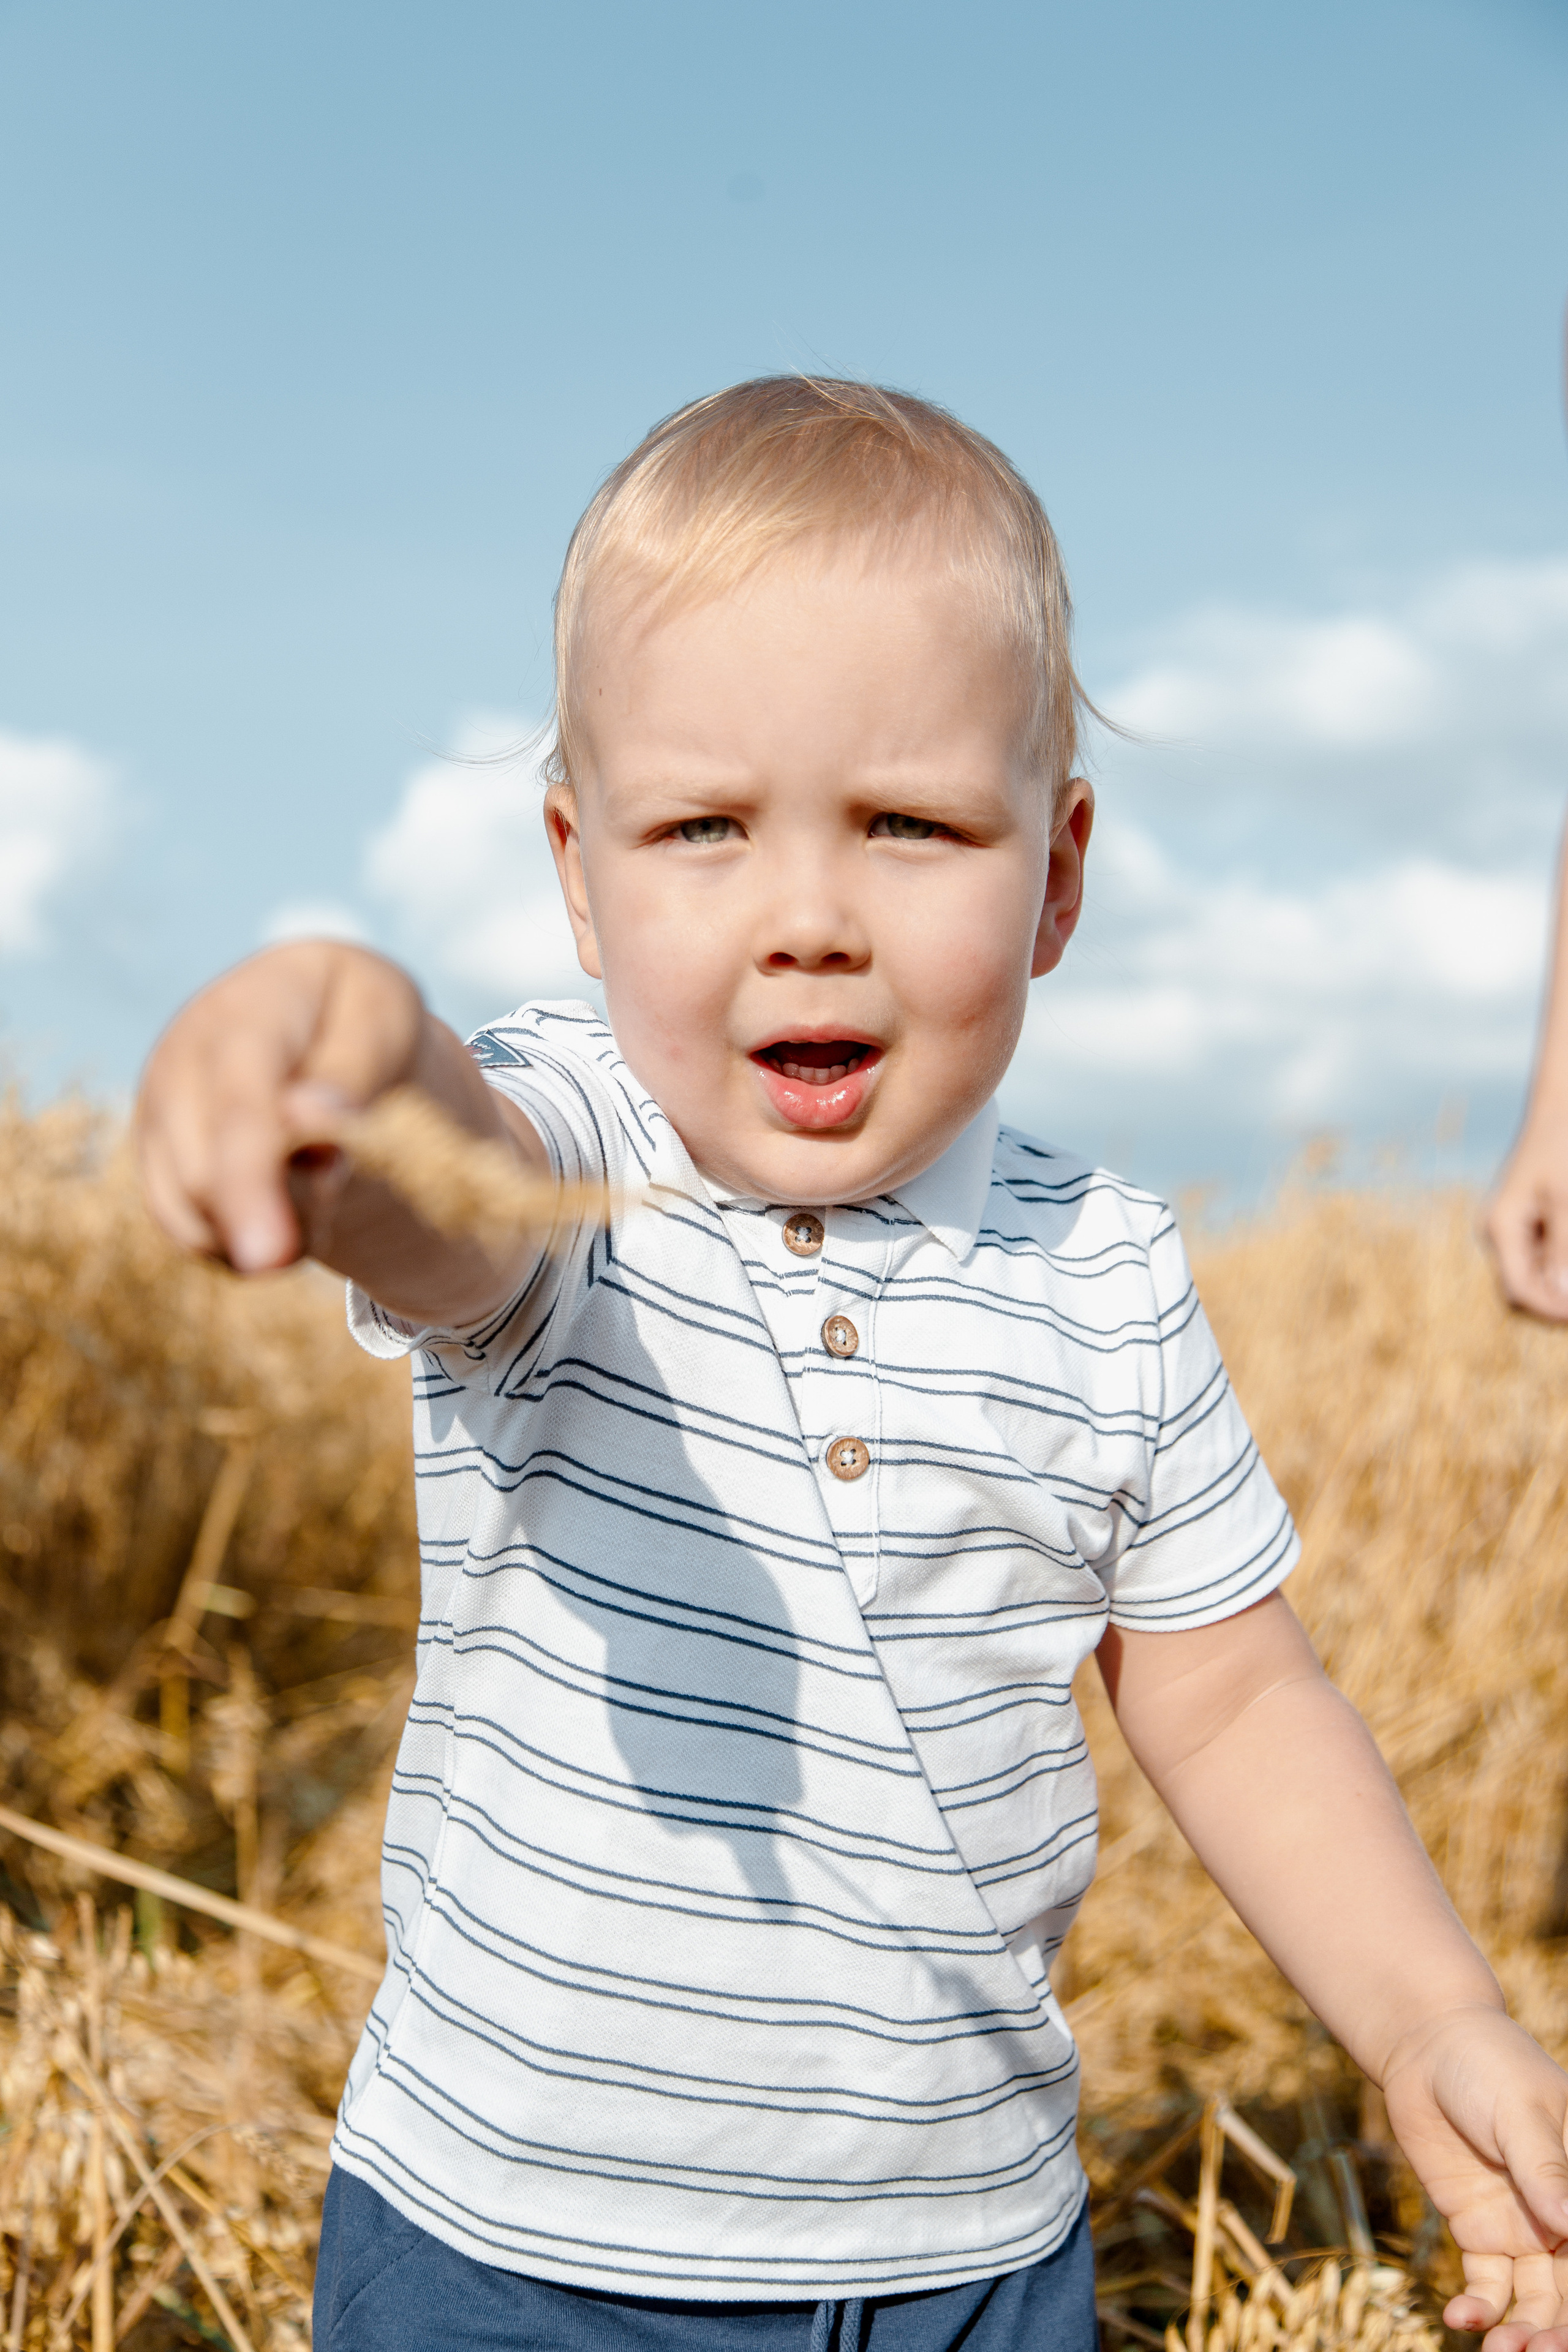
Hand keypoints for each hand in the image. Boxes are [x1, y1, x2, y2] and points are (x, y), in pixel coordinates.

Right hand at [137, 942, 425, 1272]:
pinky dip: (243, 1244)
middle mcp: (185, 1053)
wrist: (324, 1019)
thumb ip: (354, 1070)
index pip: (238, 1098)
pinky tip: (291, 1211)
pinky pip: (188, 1230)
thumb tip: (306, 1118)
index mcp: (251, 1008)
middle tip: (339, 1192)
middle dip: (268, 1218)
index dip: (251, 1175)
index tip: (273, 1253)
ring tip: (329, 1182)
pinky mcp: (155, 1153)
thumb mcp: (384, 1024)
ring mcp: (160, 1104)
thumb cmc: (366, 1023)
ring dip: (269, 1228)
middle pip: (201, 1170)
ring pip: (192, 1210)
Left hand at [1382, 2005, 1567, 2351]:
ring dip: (1522, 2330)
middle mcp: (1564, 2217)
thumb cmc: (1487, 2067)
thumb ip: (1543, 2170)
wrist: (1426, 2049)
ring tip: (1501, 2351)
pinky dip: (1478, 2307)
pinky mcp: (1479, 2230)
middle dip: (1559, 2330)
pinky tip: (1461, 2320)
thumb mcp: (1518, 2112)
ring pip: (1534, 2299)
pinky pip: (1487, 2282)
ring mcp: (1525, 2228)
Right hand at [1484, 1115, 1567, 1322]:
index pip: (1521, 1290)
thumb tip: (1561, 1296)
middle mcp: (1502, 1233)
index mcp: (1500, 1228)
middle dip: (1559, 1298)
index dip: (1555, 1309)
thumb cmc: (1563, 1146)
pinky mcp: (1535, 1220)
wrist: (1563, 1104)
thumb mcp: (1566, 1198)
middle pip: (1528, 1288)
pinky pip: (1548, 1254)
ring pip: (1541, 1273)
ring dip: (1563, 1278)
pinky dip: (1563, 1261)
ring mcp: (1517, 1227)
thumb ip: (1563, 1250)